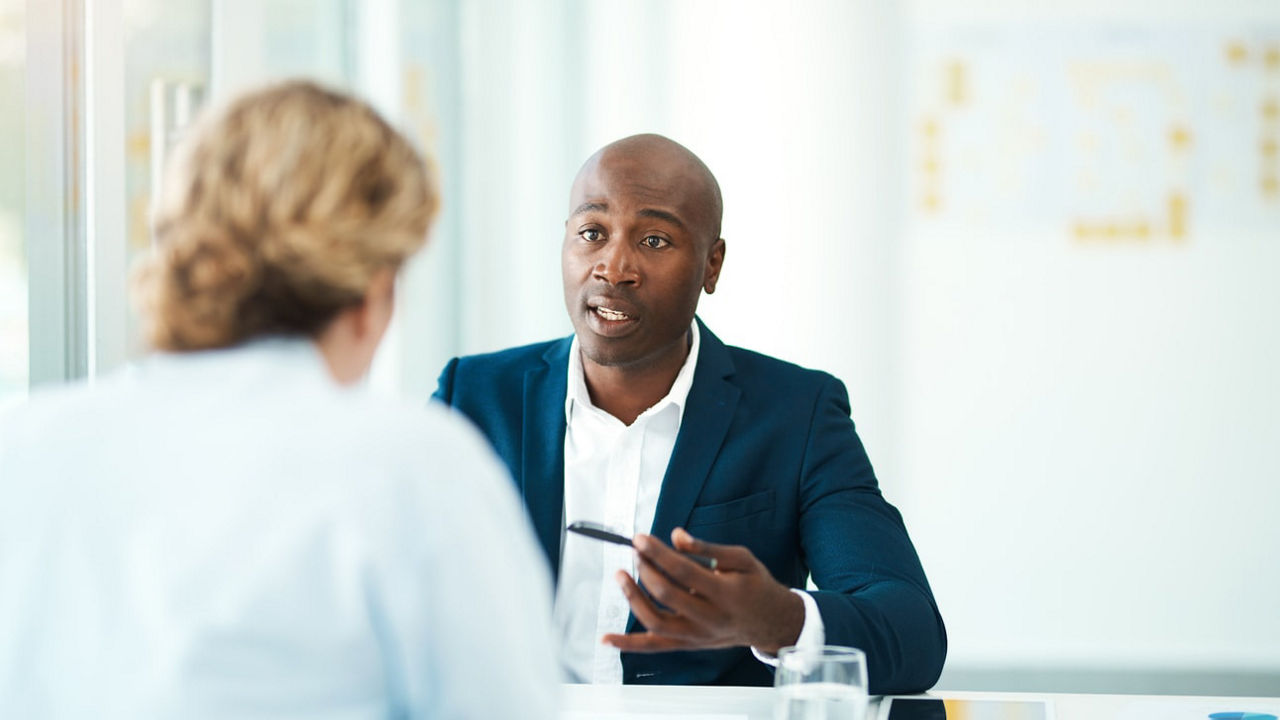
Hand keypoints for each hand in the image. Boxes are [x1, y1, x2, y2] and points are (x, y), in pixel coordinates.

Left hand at [601, 527, 804, 654]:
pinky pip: (654, 647)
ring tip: (621, 575)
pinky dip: (628, 644)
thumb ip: (707, 548)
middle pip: (667, 595)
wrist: (770, 622)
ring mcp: (697, 636)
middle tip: (635, 551)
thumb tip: (676, 536)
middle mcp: (709, 619)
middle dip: (646, 569)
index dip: (658, 553)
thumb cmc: (755, 585)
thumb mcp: (741, 559)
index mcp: (725, 593)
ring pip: (656, 622)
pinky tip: (605, 638)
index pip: (683, 571)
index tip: (640, 538)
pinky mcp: (688, 645)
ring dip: (633, 598)